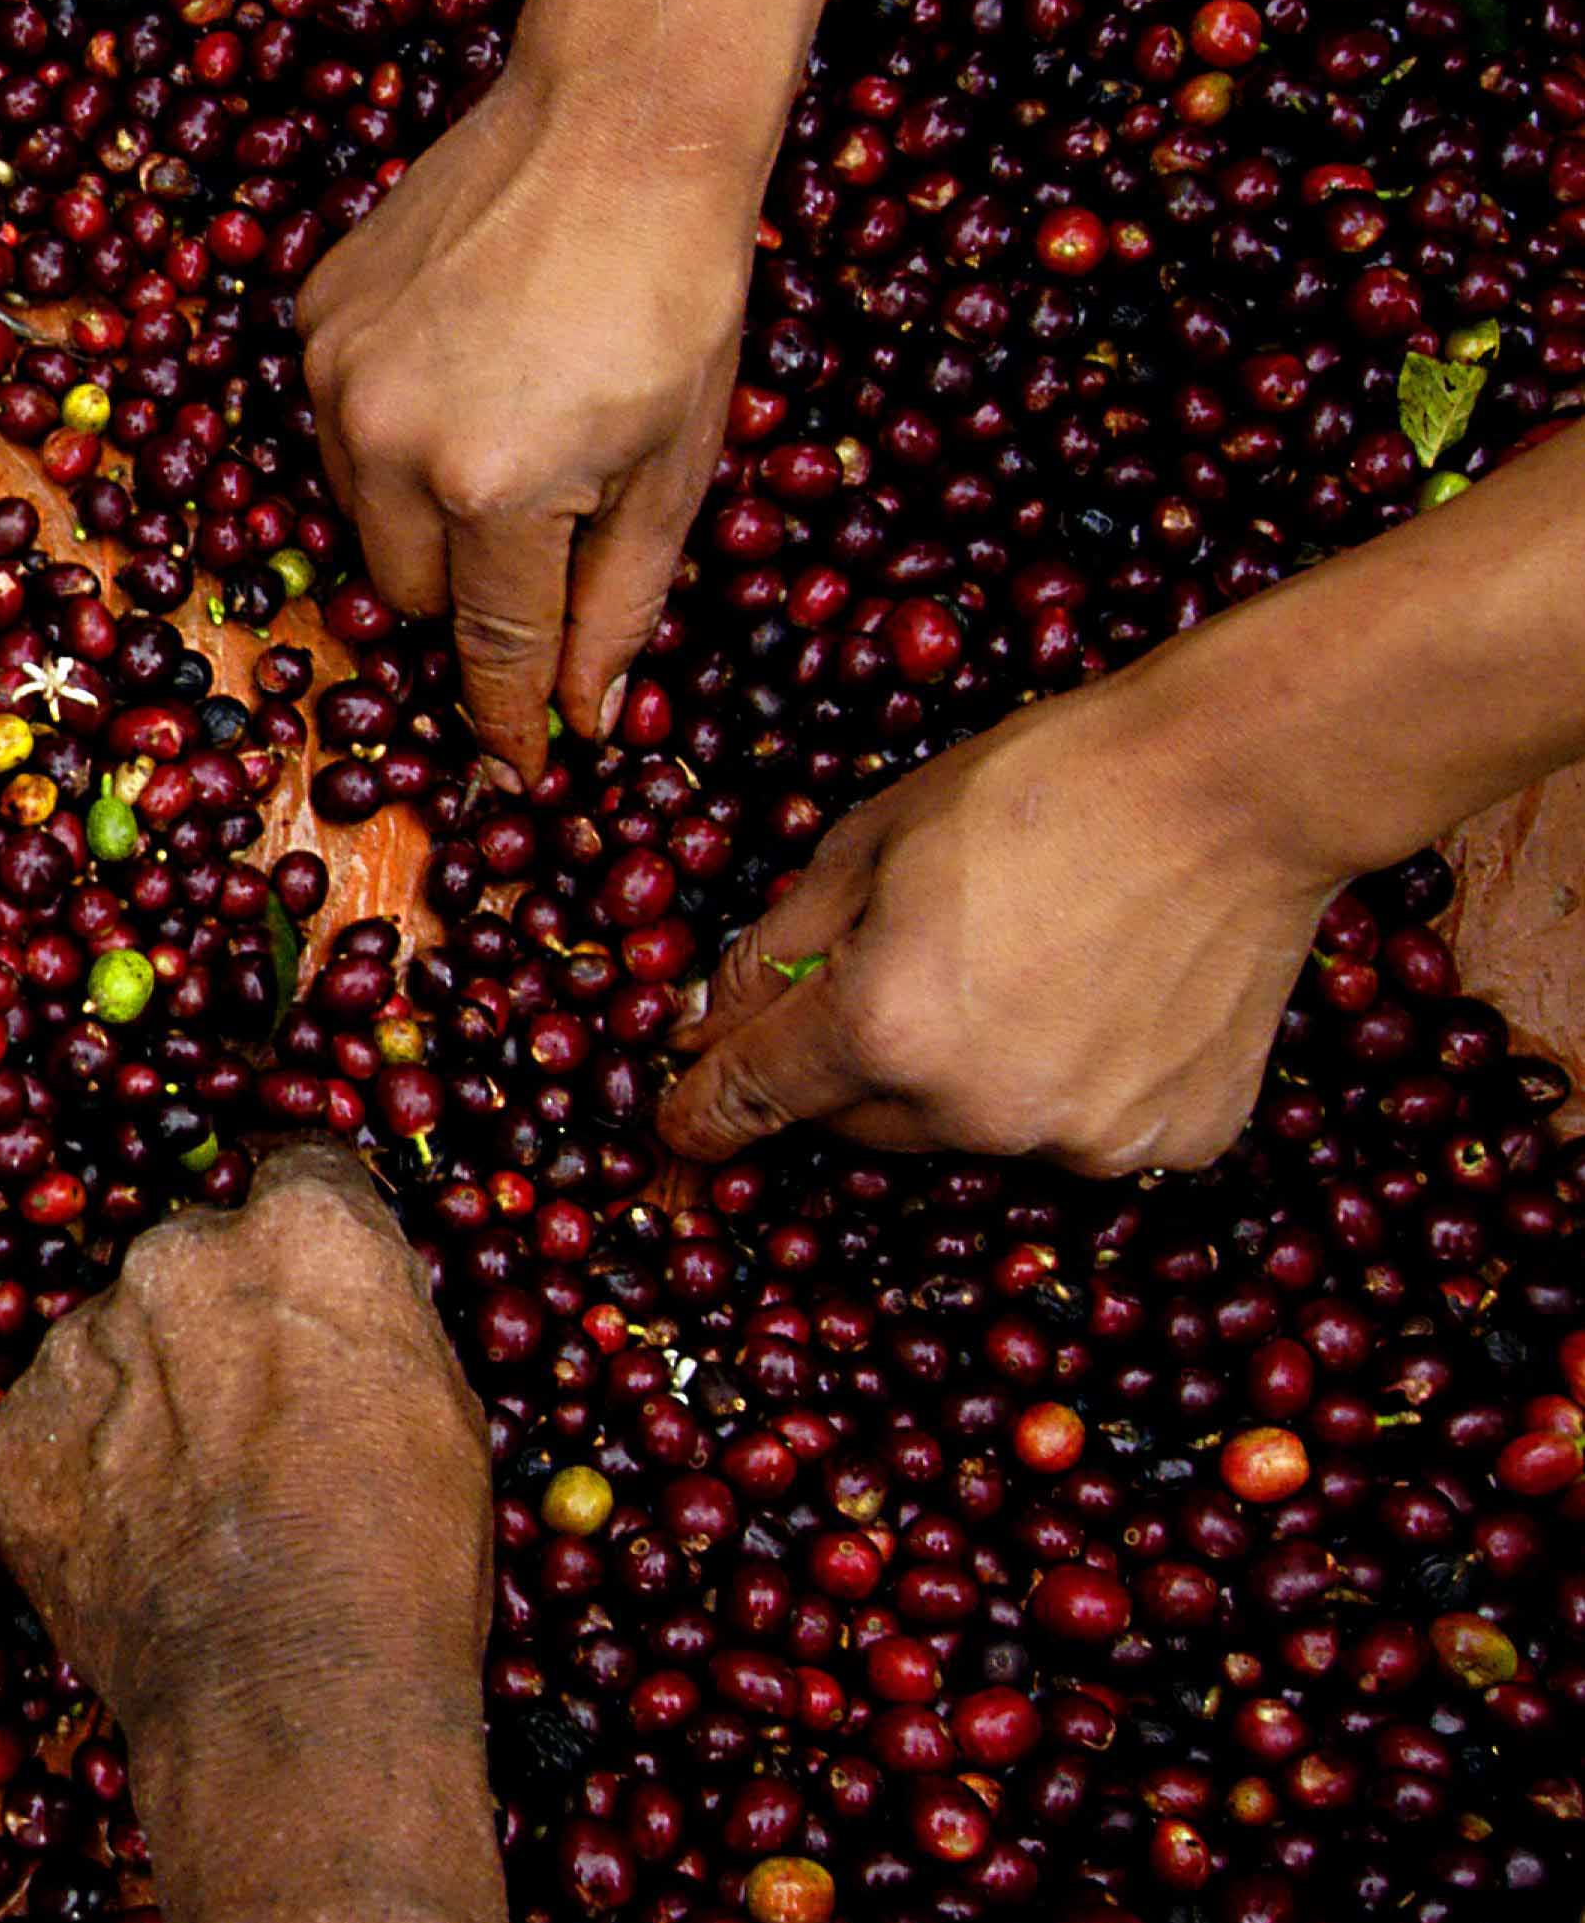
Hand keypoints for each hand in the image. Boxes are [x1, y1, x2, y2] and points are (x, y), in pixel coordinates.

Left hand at [0, 1148, 488, 1764]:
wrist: (290, 1698)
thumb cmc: (401, 1564)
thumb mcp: (444, 1416)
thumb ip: (373, 1326)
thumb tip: (341, 1309)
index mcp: (302, 1233)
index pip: (301, 1174)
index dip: (311, 1236)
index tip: (309, 1286)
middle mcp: (175, 1258)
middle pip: (193, 1260)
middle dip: (216, 1320)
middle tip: (253, 1421)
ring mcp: (79, 1343)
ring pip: (114, 1344)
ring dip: (144, 1394)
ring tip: (195, 1502)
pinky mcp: (11, 1434)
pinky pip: (50, 1427)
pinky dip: (83, 1470)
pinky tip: (135, 1541)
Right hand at [296, 59, 759, 774]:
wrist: (617, 119)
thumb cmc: (678, 290)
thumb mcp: (676, 463)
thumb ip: (621, 599)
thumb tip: (586, 714)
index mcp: (495, 489)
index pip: (492, 650)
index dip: (511, 720)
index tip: (518, 770)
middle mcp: (389, 442)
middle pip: (407, 591)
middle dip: (472, 586)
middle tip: (543, 523)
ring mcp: (336, 376)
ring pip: (359, 513)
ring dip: (423, 506)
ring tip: (505, 426)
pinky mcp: (312, 317)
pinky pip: (335, 421)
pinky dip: (392, 422)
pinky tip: (465, 360)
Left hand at [662, 653, 1335, 1173]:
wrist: (1240, 782)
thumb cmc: (1043, 787)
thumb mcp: (867, 844)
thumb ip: (773, 949)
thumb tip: (703, 1023)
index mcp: (882, 1030)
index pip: (750, 1098)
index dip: (703, 1107)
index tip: (682, 1117)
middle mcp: (978, 1110)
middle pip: (858, 1120)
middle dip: (848, 1062)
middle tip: (903, 968)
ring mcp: (1085, 1138)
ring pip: (970, 1131)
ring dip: (964, 1076)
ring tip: (1027, 963)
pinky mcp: (1175, 1140)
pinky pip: (1082, 1130)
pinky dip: (1075, 1082)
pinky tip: (1108, 995)